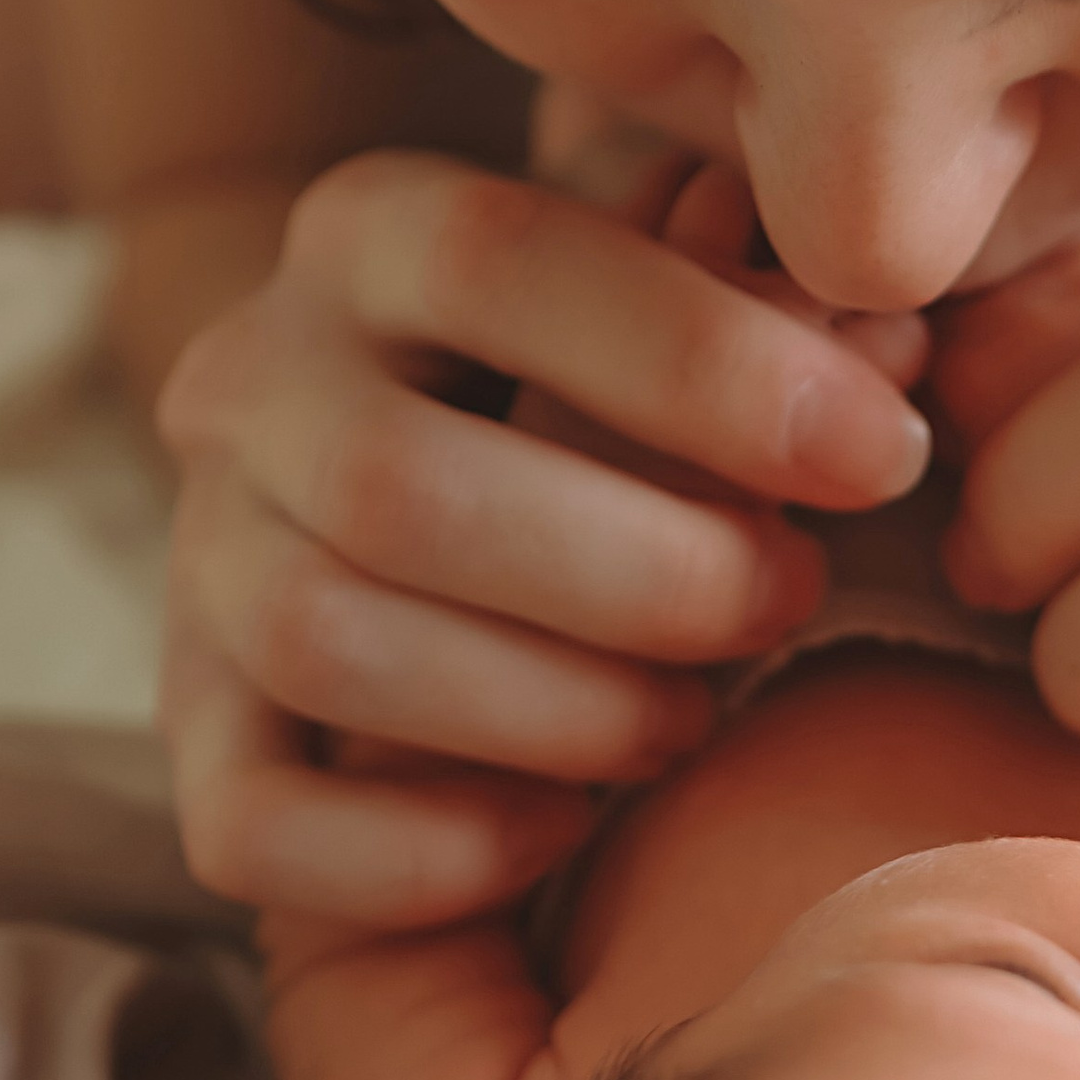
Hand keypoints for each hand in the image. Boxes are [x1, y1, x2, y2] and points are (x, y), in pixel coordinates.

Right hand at [159, 144, 932, 923]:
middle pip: (397, 484)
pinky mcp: (190, 730)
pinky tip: (562, 832)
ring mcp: (201, 555)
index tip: (881, 452)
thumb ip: (773, 302)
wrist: (449, 488)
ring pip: (323, 644)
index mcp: (373, 230)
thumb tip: (889, 341)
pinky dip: (421, 850)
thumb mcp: (692, 303)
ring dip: (549, 707)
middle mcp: (251, 376)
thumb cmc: (631, 389)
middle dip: (638, 570)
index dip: (700, 362)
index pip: (497, 256)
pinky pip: (251, 820)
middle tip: (789, 600)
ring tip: (692, 718)